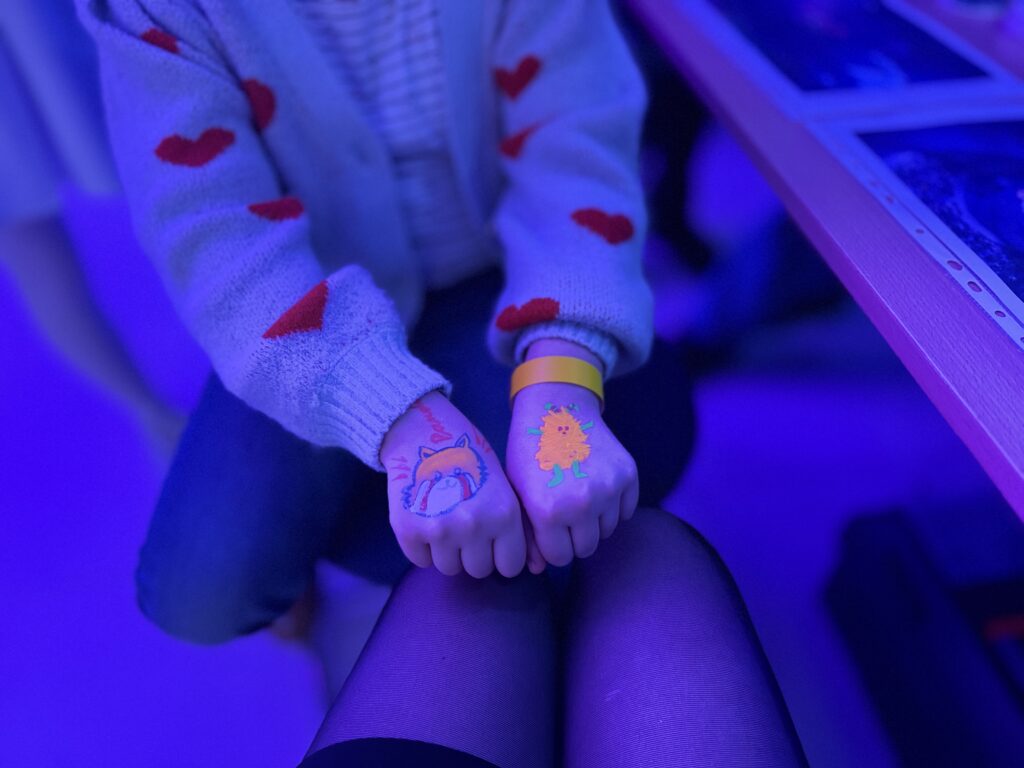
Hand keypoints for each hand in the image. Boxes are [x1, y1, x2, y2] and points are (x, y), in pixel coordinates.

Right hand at [380, 391, 526, 577]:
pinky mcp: (409, 531)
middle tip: (465, 529)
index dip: (501, 556)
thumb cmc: (469, 457)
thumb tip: (533, 567)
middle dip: (473, 554)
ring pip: (448, 568)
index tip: (493, 543)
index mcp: (504, 514)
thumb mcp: (503, 484)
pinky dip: (421, 547)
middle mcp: (474, 526)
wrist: (421, 432)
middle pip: (478, 570)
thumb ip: (514, 524)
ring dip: (447, 552)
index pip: (510, 566)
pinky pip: (420, 560)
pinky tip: (426, 519)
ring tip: (445, 521)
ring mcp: (440, 530)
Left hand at [505, 346, 638, 568]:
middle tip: (565, 516)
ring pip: (608, 531)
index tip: (549, 532)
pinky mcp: (628, 475)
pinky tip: (596, 487)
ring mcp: (609, 489)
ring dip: (595, 522)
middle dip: (575, 538)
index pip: (560, 557)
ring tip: (578, 498)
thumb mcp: (518, 493)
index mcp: (548, 511)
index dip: (553, 547)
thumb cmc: (529, 452)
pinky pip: (626, 511)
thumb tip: (538, 570)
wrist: (557, 409)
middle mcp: (582, 504)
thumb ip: (527, 534)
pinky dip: (614, 506)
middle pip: (586, 548)